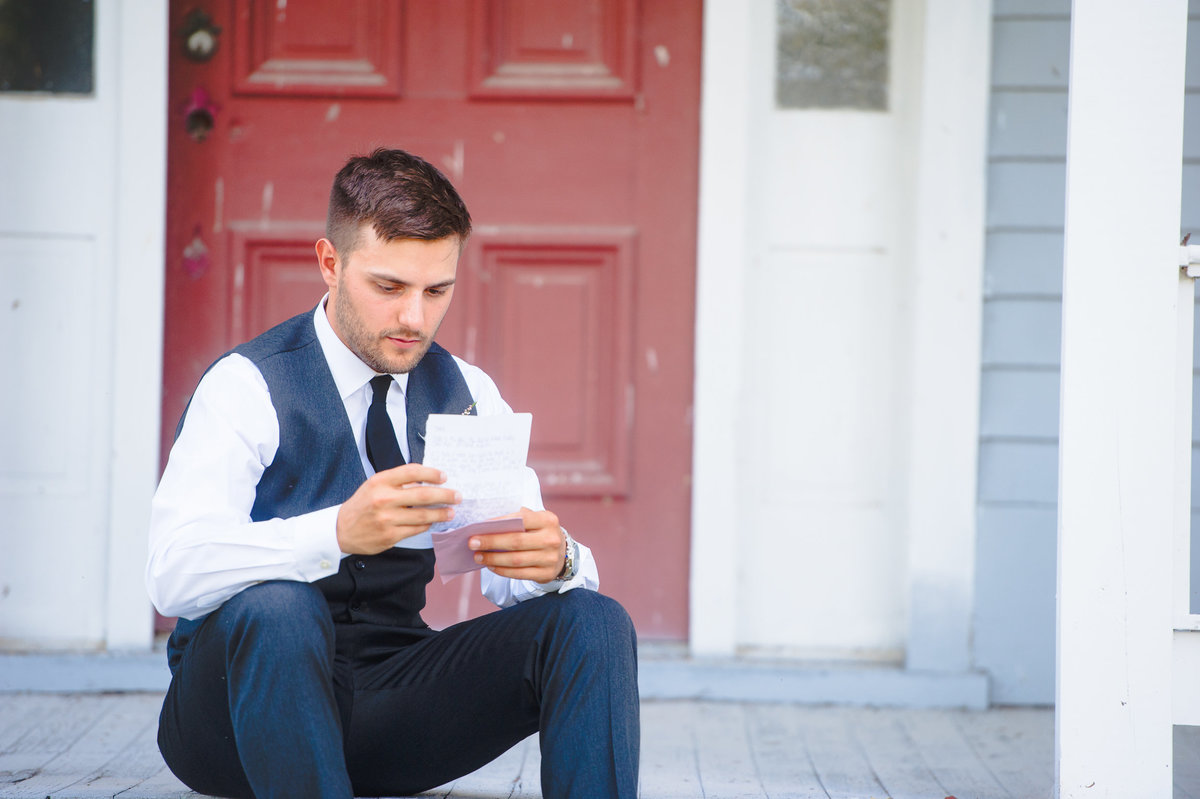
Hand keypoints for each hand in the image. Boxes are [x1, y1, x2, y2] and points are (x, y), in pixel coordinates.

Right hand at [336, 464, 460, 554]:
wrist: (340, 530)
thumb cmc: (362, 504)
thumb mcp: (375, 485)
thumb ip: (397, 481)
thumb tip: (427, 480)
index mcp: (380, 482)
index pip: (412, 472)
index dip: (432, 473)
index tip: (444, 476)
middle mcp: (384, 499)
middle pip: (423, 495)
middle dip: (445, 495)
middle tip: (457, 496)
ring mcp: (387, 519)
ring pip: (423, 516)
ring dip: (441, 513)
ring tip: (451, 512)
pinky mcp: (389, 536)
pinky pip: (416, 530)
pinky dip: (427, 525)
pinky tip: (432, 522)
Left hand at [469, 507, 564, 582]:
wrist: (561, 553)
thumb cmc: (540, 533)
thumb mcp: (536, 521)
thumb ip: (517, 519)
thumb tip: (487, 524)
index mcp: (548, 520)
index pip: (521, 519)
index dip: (499, 523)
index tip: (480, 526)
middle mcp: (552, 539)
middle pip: (516, 541)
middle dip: (491, 542)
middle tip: (472, 543)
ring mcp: (550, 558)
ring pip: (516, 560)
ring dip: (493, 559)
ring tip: (478, 556)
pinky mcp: (546, 574)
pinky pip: (519, 573)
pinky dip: (502, 570)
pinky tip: (491, 566)